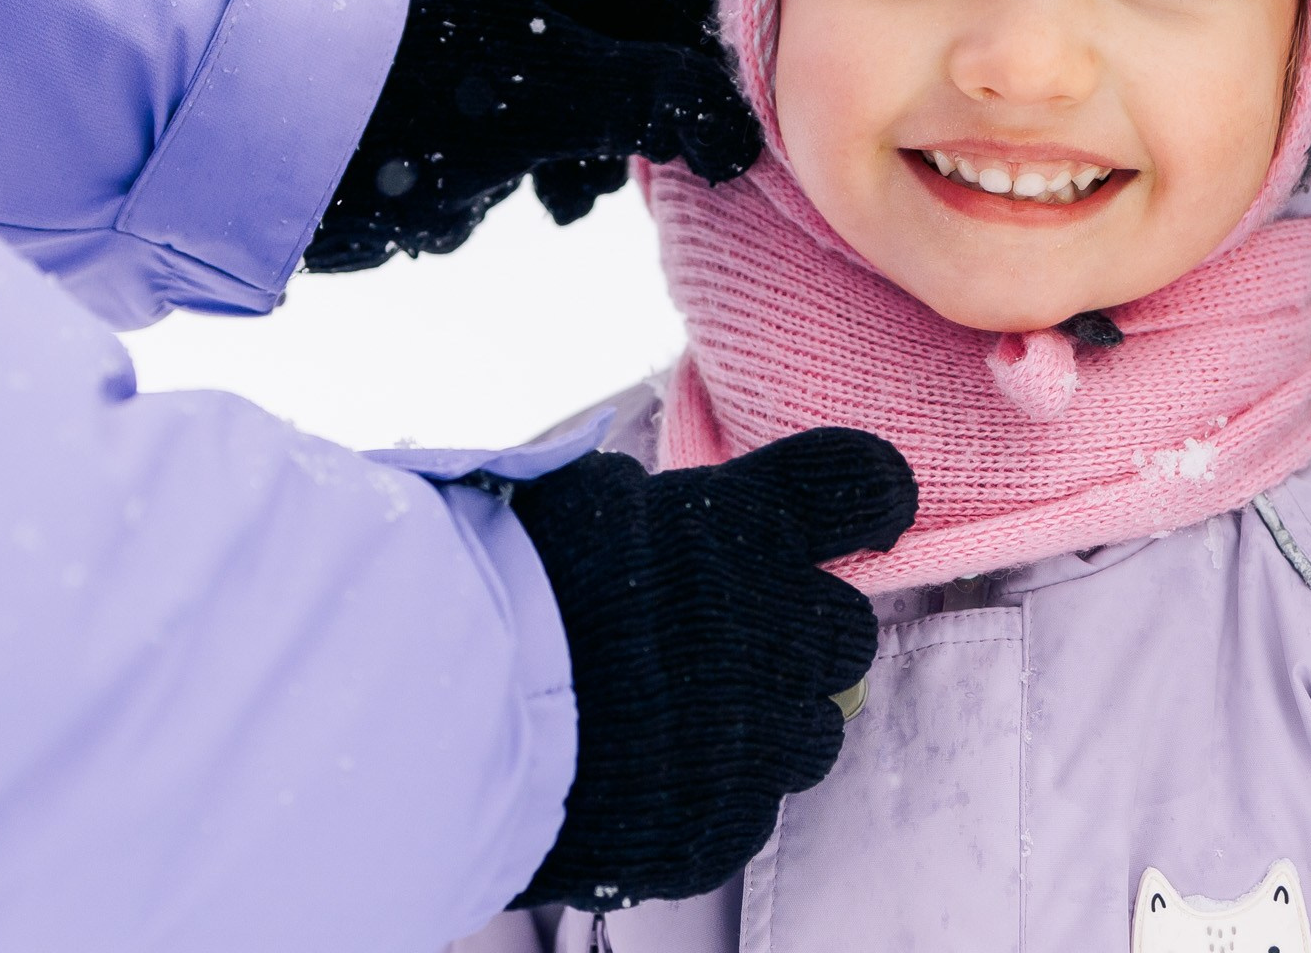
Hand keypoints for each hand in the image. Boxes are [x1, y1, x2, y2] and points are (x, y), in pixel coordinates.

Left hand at [306, 0, 764, 271]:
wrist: (230, 132)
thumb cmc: (400, 93)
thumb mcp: (548, 94)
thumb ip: (654, 101)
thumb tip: (738, 131)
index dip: (702, 49)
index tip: (716, 122)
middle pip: (615, 46)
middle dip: (629, 120)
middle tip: (631, 176)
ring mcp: (456, 44)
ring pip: (558, 102)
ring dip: (566, 158)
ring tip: (559, 201)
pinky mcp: (413, 105)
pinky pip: (488, 141)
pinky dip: (494, 179)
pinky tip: (469, 207)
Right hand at [503, 428, 916, 910]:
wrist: (435, 714)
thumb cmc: (492, 578)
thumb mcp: (580, 496)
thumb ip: (666, 507)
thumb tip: (686, 507)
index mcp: (744, 525)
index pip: (863, 484)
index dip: (876, 496)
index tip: (872, 515)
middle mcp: (772, 630)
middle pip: (846, 630)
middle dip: (801, 631)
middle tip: (733, 637)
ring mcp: (751, 739)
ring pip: (815, 732)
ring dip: (768, 719)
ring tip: (683, 715)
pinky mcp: (718, 826)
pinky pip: (747, 808)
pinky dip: (710, 791)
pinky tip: (647, 774)